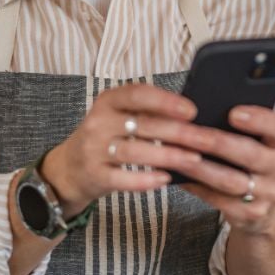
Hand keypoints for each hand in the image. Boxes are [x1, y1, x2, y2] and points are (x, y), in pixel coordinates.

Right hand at [41, 83, 204, 213]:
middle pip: (142, 125)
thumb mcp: (119, 115)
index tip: (192, 110)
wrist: (68, 169)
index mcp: (108, 101)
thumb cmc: (105, 138)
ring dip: (167, 155)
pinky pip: (122, 178)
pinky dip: (145, 180)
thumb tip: (190, 114)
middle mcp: (98, 122)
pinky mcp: (94, 175)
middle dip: (179, 133)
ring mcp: (93, 150)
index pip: (137, 94)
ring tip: (193, 159)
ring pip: (134, 152)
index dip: (165, 101)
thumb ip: (147, 112)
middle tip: (207, 139)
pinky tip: (166, 179)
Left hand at [177, 106, 274, 236]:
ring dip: (201, 168)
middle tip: (190, 133)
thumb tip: (196, 113)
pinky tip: (180, 177)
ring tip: (177, 156)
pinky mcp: (251, 214)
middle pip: (250, 154)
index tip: (233, 113)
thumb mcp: (253, 143)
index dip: (258, 119)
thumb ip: (234, 128)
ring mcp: (268, 194)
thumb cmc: (247, 162)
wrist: (262, 206)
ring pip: (231, 180)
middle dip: (217, 143)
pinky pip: (220, 201)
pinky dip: (198, 188)